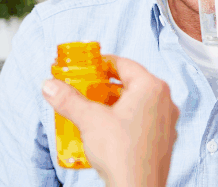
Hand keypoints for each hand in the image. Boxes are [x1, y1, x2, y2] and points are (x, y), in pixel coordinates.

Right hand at [42, 56, 178, 186]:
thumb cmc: (121, 153)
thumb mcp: (90, 120)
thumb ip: (69, 100)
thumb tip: (50, 85)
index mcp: (151, 87)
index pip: (125, 64)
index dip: (105, 64)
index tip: (89, 66)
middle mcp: (165, 100)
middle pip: (133, 83)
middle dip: (109, 86)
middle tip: (89, 88)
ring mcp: (168, 120)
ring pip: (141, 102)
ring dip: (119, 103)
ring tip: (98, 110)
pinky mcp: (165, 139)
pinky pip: (146, 120)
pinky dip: (130, 119)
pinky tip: (113, 130)